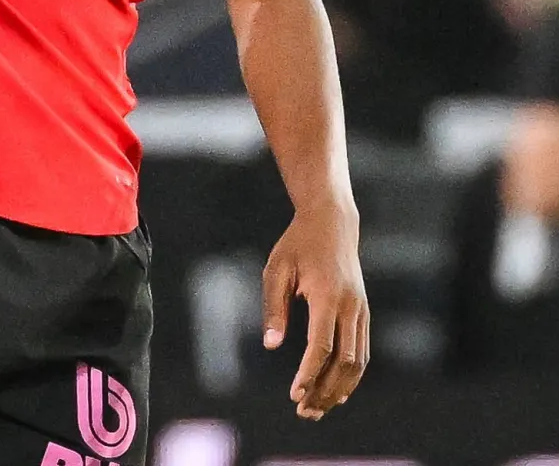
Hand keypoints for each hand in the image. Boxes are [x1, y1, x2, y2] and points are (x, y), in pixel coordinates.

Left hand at [262, 200, 368, 419]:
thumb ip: (274, 307)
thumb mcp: (277, 268)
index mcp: (327, 295)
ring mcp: (361, 311)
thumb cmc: (297, 245)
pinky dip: (351, 376)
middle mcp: (350, 307)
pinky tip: (336, 391)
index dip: (309, 373)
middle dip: (325, 390)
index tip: (295, 394)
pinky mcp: (363, 313)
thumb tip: (271, 346)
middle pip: (344, 362)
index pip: (322, 346)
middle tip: (304, 411)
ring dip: (339, 389)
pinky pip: (362, 352)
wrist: (332, 223)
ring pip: (357, 363)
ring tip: (317, 408)